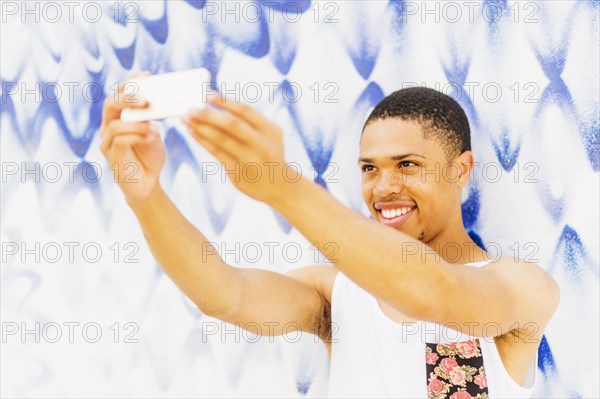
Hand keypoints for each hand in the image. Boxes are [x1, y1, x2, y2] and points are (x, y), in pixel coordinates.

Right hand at [99, 71, 165, 202]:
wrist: (148, 183)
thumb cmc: (150, 156)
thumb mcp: (154, 132)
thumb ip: (151, 118)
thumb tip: (156, 103)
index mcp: (119, 116)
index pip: (119, 93)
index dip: (131, 82)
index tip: (147, 74)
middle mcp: (108, 126)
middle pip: (110, 104)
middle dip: (128, 99)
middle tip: (146, 100)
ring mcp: (107, 142)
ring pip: (114, 124)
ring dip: (136, 123)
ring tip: (154, 128)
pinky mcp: (111, 157)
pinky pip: (118, 141)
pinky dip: (136, 136)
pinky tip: (150, 137)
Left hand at [182, 95, 296, 203]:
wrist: (280, 187)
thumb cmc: (269, 154)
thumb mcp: (270, 136)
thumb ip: (251, 122)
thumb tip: (218, 104)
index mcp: (270, 130)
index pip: (245, 111)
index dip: (224, 101)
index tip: (207, 94)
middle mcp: (261, 144)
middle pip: (231, 124)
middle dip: (208, 115)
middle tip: (190, 108)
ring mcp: (249, 160)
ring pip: (220, 139)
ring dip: (200, 127)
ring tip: (186, 119)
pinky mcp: (237, 172)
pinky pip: (216, 153)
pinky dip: (202, 141)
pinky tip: (193, 132)